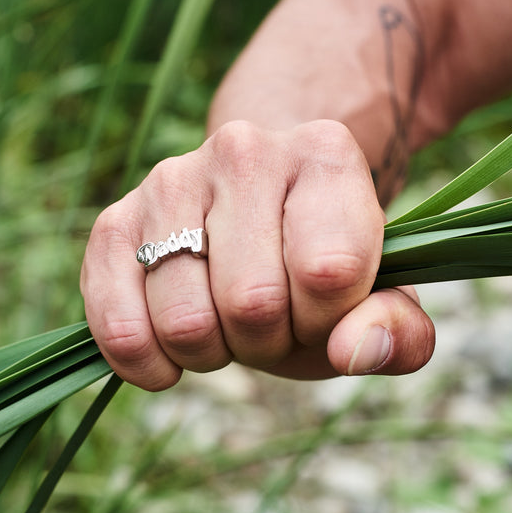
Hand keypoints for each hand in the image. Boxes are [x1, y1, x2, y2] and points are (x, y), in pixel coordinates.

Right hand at [80, 120, 434, 390]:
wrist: (254, 208)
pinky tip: (168, 357)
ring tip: (224, 323)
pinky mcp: (113, 223)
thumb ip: (397, 332)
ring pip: (185, 323)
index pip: (328, 272)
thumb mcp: (375, 298)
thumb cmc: (316, 264)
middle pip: (252, 303)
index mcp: (326, 156)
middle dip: (267, 341)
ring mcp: (169, 181)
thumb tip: (352, 352)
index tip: (323, 309)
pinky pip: (117, 324)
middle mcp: (244, 150)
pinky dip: (146, 362)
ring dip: (212, 353)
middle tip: (271, 321)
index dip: (327, 320)